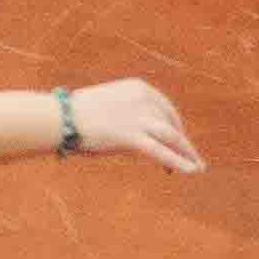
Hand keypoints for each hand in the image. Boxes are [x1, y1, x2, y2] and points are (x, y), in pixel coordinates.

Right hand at [70, 80, 203, 174]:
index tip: (178, 140)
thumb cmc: (78, 113)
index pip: (166, 108)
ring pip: (172, 137)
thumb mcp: (110, 104)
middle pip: (172, 123)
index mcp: (139, 88)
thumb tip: (138, 133)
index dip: (175, 126)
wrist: (61, 118)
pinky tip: (190, 171)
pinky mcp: (132, 137)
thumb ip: (128, 113)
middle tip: (191, 158)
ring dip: (187, 153)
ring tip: (197, 167)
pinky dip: (178, 162)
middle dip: (183, 142)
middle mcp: (144, 99)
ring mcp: (139, 118)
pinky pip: (161, 152)